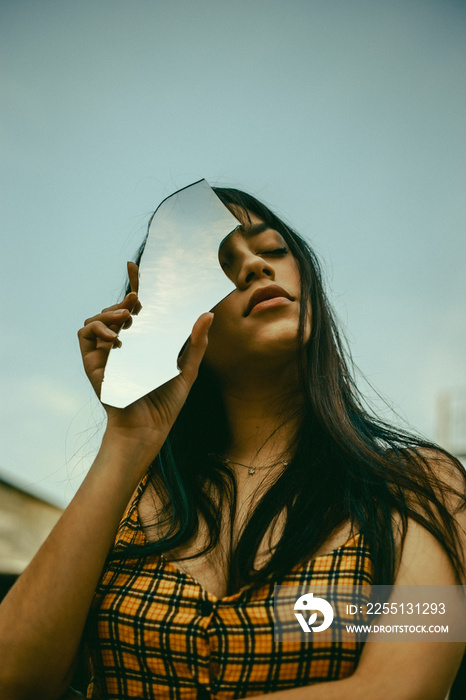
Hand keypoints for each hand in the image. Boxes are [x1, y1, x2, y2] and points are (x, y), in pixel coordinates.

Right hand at [78, 261, 213, 453]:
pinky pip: (85, 333)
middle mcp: (124, 342)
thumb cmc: (166, 401)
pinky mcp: (93, 361)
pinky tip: (117, 339)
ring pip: (98, 316)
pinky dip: (97, 328)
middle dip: (125, 297)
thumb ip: (197, 342)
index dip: (134, 284)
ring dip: (111, 310)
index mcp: (145, 340)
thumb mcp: (188, 368)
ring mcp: (106, 351)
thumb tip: (208, 315)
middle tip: (138, 299)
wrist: (148, 427)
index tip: (134, 266)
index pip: (137, 307)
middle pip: (116, 307)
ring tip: (129, 319)